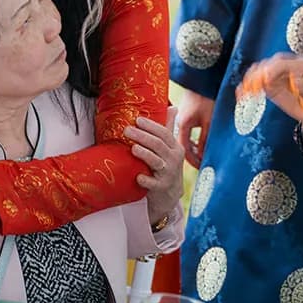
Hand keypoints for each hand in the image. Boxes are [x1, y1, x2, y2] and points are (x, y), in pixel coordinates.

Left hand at [125, 106, 182, 227]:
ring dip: (144, 154)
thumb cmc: (167, 167)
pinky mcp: (162, 188)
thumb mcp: (170, 148)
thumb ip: (169, 128)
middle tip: (127, 130)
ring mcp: (168, 174)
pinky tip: (138, 176)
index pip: (164, 133)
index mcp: (175, 148)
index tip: (138, 120)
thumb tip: (173, 107)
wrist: (169, 195)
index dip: (151, 125)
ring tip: (133, 148)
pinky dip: (145, 179)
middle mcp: (174, 160)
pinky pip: (153, 183)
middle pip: (158, 145)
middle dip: (142, 136)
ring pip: (156, 161)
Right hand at [175, 89, 213, 168]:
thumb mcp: (209, 121)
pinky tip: (197, 143)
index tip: (202, 168)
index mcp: (183, 125)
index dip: (193, 160)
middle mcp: (179, 122)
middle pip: (182, 145)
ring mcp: (180, 118)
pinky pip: (184, 132)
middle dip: (192, 156)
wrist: (203, 78)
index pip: (184, 149)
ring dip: (191, 148)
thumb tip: (203, 156)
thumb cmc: (207, 98)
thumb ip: (204, 140)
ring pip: (182, 138)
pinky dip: (190, 140)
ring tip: (201, 157)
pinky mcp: (184, 115)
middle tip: (202, 166)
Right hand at [240, 54, 302, 136]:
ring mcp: (276, 75)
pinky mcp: (270, 85)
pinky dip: (248, 87)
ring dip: (250, 79)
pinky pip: (256, 82)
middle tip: (254, 86)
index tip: (266, 79)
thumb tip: (295, 79)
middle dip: (258, 74)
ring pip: (259, 71)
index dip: (272, 69)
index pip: (281, 62)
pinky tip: (242, 92)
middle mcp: (286, 67)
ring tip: (246, 89)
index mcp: (299, 64)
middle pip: (267, 64)